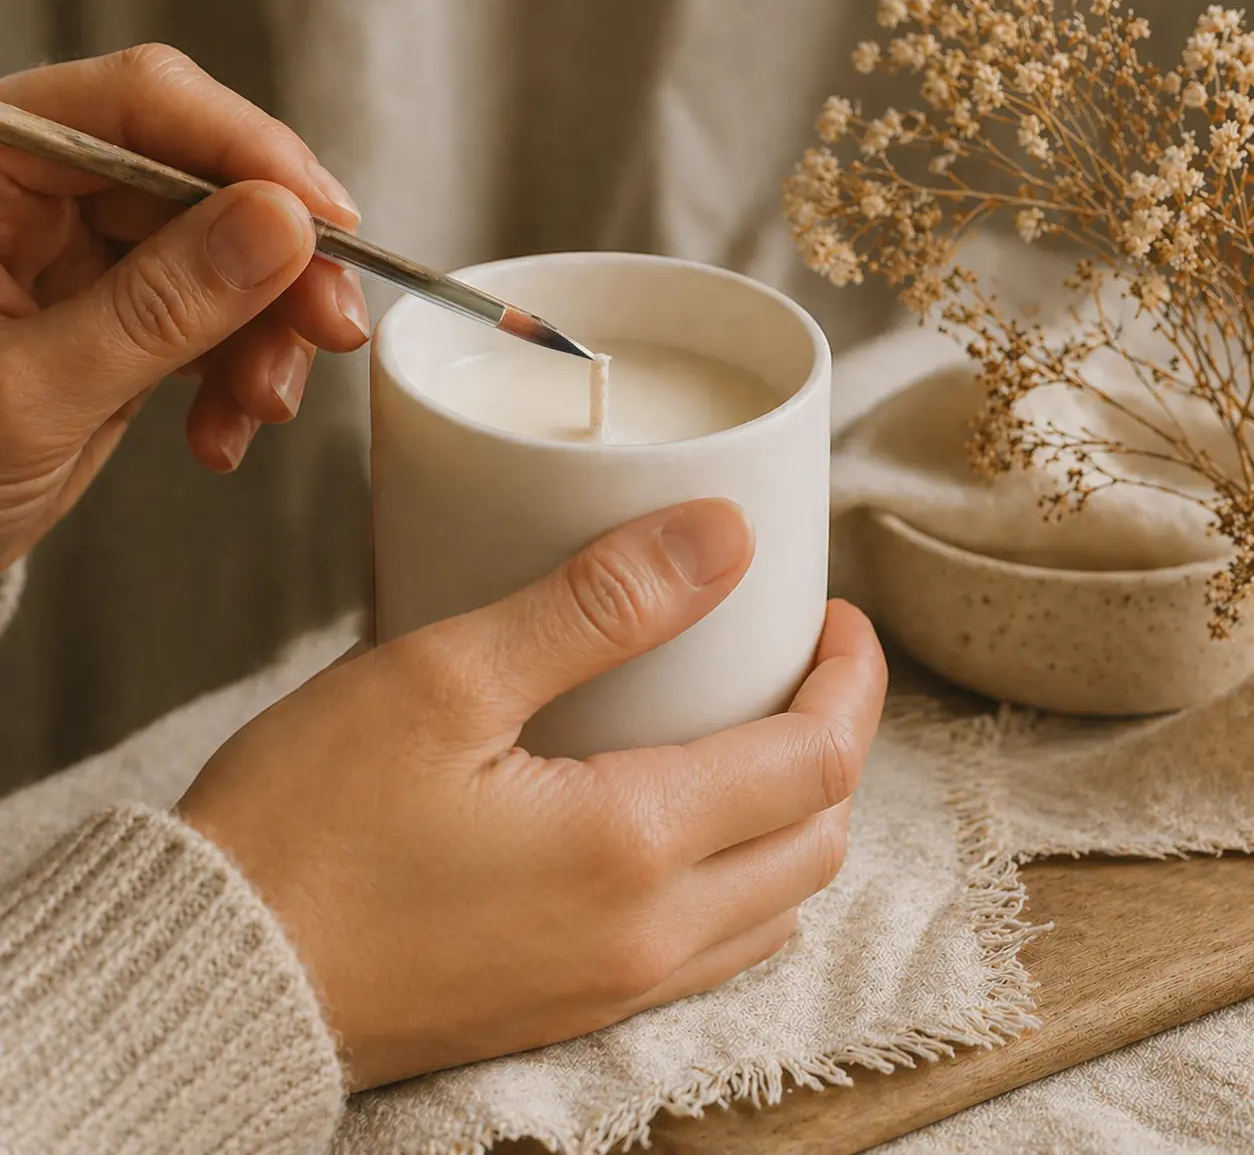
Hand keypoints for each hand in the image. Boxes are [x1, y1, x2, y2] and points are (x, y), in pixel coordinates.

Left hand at [0, 45, 368, 567]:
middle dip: (278, 264)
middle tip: (331, 324)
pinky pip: (213, 321)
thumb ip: (158, 306)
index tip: (325, 219)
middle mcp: (37, 196)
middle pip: (202, 182)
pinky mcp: (120, 315)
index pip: (136, 106)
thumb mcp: (35, 393)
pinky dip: (238, 375)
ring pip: (226, 256)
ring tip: (261, 404)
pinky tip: (221, 430)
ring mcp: (81, 257)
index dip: (247, 148)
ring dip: (267, 334)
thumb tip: (277, 226)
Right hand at [178, 499, 886, 1090]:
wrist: (213, 973)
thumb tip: (723, 538)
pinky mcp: (570, 1007)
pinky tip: (684, 825)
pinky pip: (709, 949)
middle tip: (803, 663)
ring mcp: (612, 986)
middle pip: (817, 838)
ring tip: (754, 733)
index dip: (850, 678)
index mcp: (634, 845)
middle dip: (837, 741)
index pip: (817, 759)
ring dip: (795, 815)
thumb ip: (599, 606)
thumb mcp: (448, 680)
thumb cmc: (308, 823)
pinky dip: (739, 879)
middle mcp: (646, 935)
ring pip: (775, 905)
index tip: (834, 617)